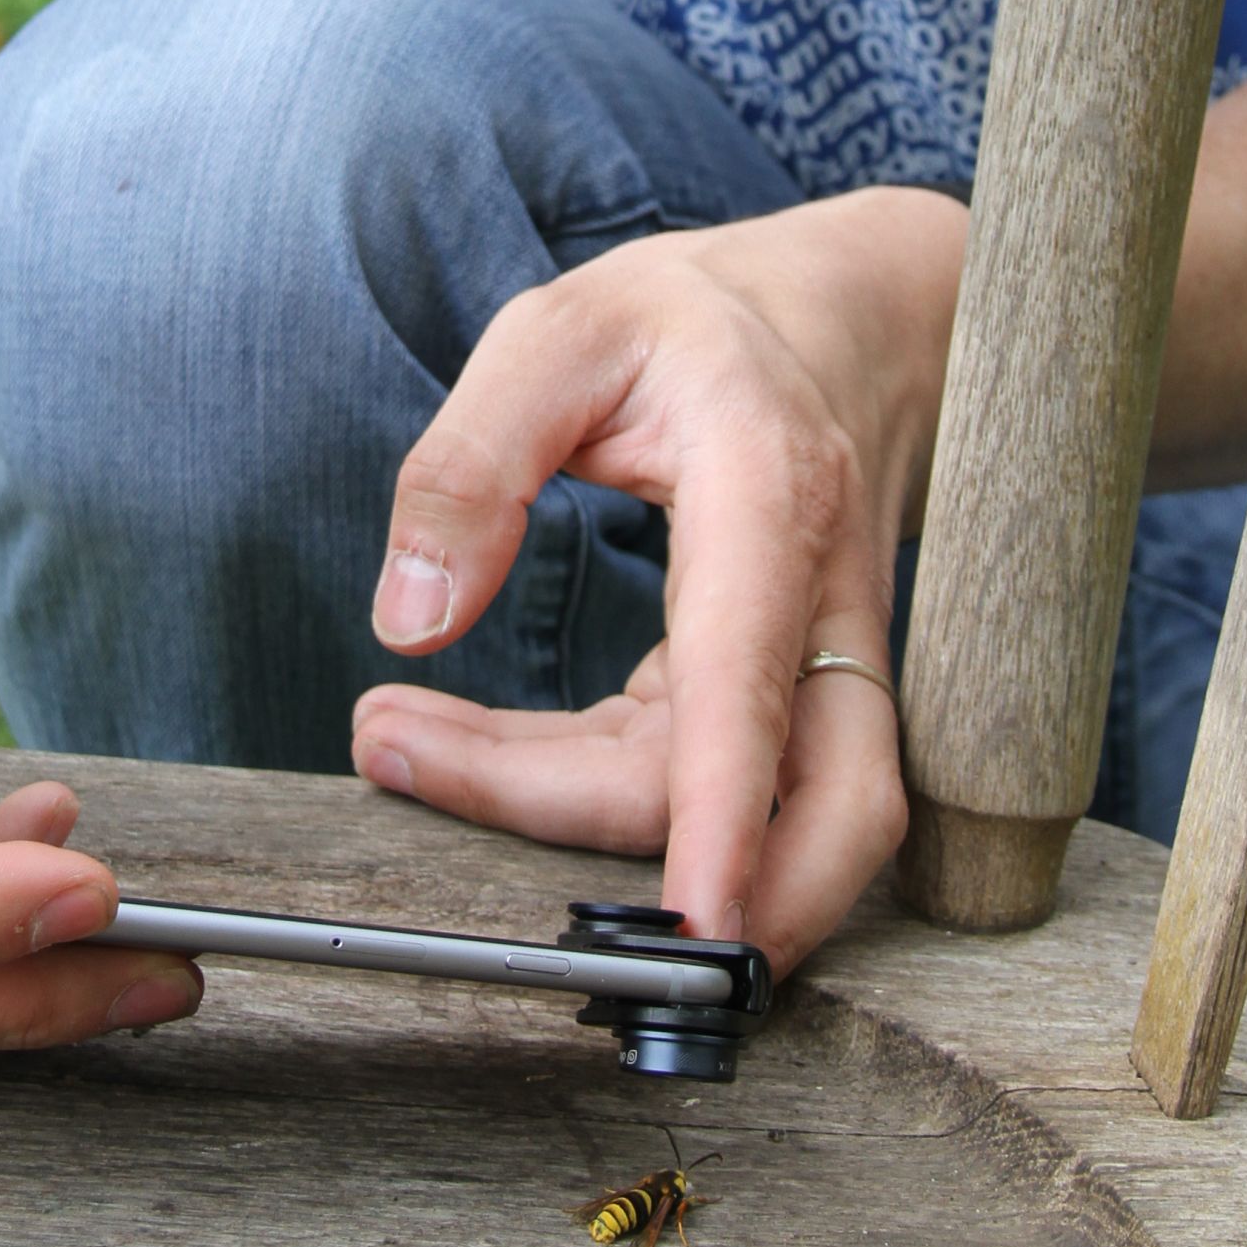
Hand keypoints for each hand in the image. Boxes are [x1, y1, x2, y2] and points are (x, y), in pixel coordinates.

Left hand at [348, 188, 965, 970]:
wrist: (836, 314)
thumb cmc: (690, 322)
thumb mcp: (559, 333)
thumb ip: (472, 464)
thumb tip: (410, 620)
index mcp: (770, 496)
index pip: (752, 686)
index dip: (726, 822)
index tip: (698, 933)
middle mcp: (825, 599)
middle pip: (820, 807)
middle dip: (701, 895)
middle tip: (465, 825)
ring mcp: (827, 658)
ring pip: (768, 813)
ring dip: (600, 836)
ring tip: (414, 752)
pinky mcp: (793, 690)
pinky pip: (721, 782)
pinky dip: (605, 795)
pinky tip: (488, 756)